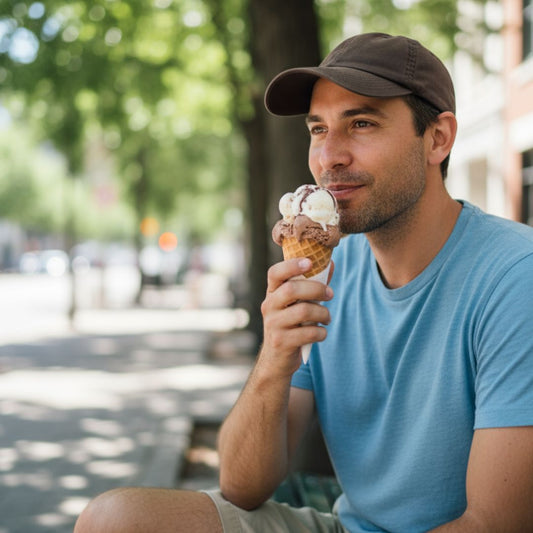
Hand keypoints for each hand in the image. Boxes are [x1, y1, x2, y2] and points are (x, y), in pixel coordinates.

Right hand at [259, 258, 333, 374]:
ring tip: (327, 318)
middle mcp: (269, 306)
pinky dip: (321, 332)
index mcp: (272, 293)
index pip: (275, 273)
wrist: (276, 360)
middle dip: (317, 289)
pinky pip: (308, 333)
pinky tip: (321, 333)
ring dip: (323, 313)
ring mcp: (273, 325)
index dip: (291, 265)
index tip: (309, 262)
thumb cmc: (291, 325)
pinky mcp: (281, 342)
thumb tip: (329, 263)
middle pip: (292, 289)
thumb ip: (311, 284)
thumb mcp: (296, 304)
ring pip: (303, 311)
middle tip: (330, 294)